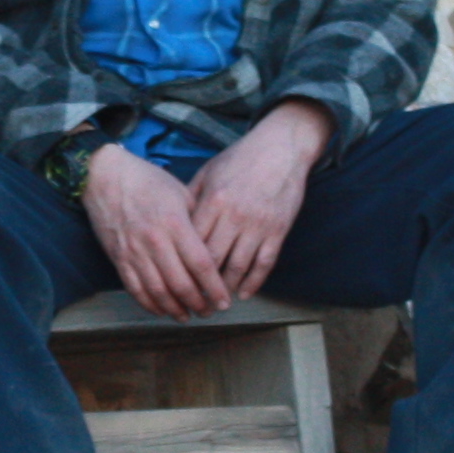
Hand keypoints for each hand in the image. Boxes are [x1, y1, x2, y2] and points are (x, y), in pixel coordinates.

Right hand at [82, 141, 231, 317]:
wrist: (104, 175)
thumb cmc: (146, 180)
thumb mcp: (180, 192)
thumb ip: (197, 218)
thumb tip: (214, 242)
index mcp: (175, 224)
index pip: (201, 264)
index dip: (215, 287)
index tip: (225, 300)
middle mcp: (155, 242)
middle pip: (182, 284)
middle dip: (199, 303)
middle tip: (210, 311)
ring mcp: (134, 252)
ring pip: (158, 292)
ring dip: (175, 309)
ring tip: (188, 316)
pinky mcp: (118, 258)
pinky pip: (135, 289)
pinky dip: (150, 304)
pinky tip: (162, 310)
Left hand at [184, 101, 329, 304]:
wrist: (281, 149)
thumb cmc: (240, 159)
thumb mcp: (209, 172)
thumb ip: (190, 198)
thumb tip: (171, 223)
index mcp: (213, 201)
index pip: (192, 242)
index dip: (181, 265)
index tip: (173, 281)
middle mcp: (234, 216)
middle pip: (212, 260)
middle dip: (200, 285)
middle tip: (191, 302)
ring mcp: (258, 225)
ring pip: (238, 266)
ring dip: (226, 289)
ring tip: (215, 303)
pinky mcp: (278, 230)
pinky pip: (264, 263)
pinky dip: (254, 282)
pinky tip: (243, 293)